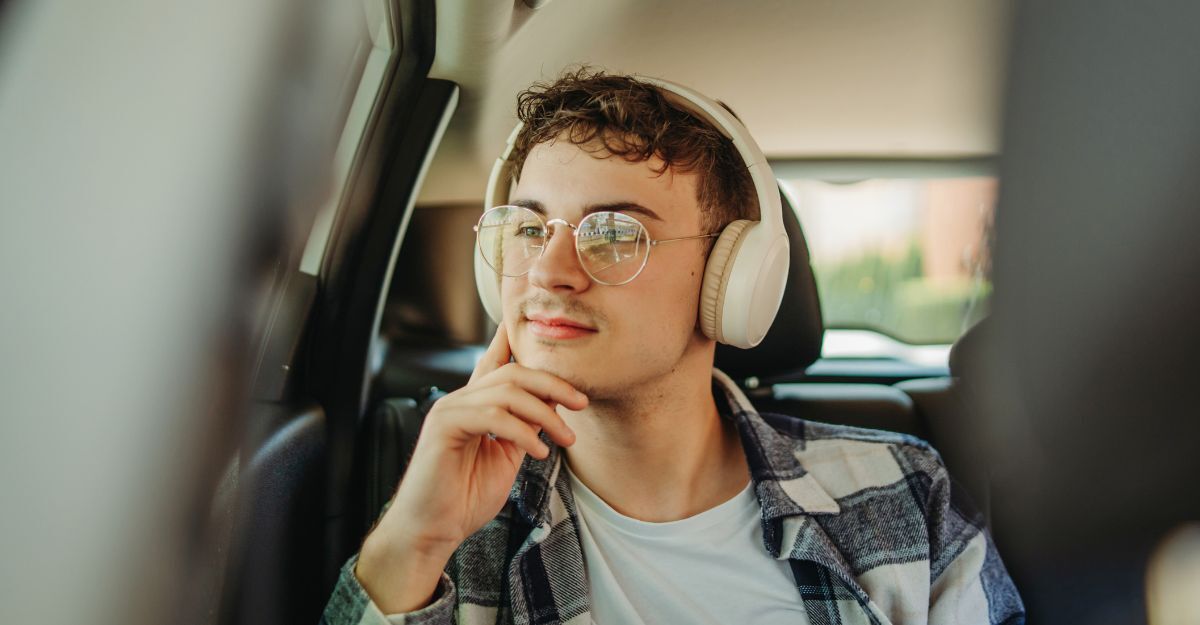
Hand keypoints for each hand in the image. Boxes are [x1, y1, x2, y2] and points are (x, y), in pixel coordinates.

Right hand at [356, 323, 584, 611]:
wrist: (433, 531)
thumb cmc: (466, 498)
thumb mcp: (507, 456)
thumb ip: (525, 427)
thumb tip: (553, 401)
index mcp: (473, 405)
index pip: (496, 363)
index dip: (516, 343)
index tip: (547, 341)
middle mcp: (460, 400)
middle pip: (511, 372)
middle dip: (552, 383)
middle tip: (581, 402)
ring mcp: (449, 410)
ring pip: (506, 392)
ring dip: (544, 413)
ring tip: (565, 438)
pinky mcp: (444, 426)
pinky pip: (492, 417)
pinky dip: (522, 432)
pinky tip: (539, 451)